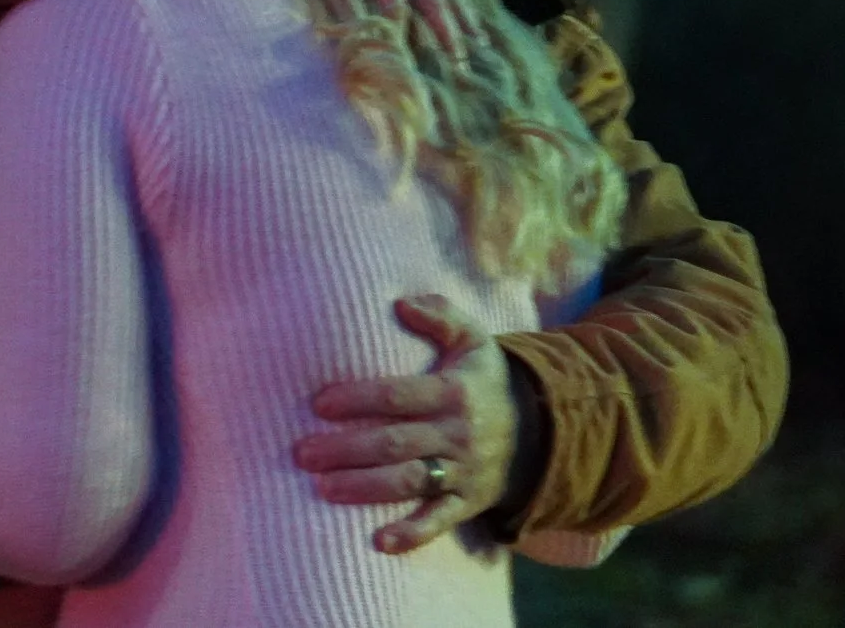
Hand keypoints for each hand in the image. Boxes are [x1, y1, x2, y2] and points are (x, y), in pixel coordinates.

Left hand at [292, 294, 519, 554]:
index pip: (399, 395)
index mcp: (453, 392)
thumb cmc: (487, 380)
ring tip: (322, 488)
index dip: (358, 399)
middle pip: (394, 443)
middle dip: (346, 449)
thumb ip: (441, 315)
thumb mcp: (474, 339)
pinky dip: (412, 533)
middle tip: (303, 452)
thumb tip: (402, 303)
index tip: (319, 404)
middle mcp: (457, 433)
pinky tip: (379, 542)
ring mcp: (463, 471)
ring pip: (409, 482)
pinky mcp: (468, 503)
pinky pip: (439, 521)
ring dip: (364, 488)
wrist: (542, 430)